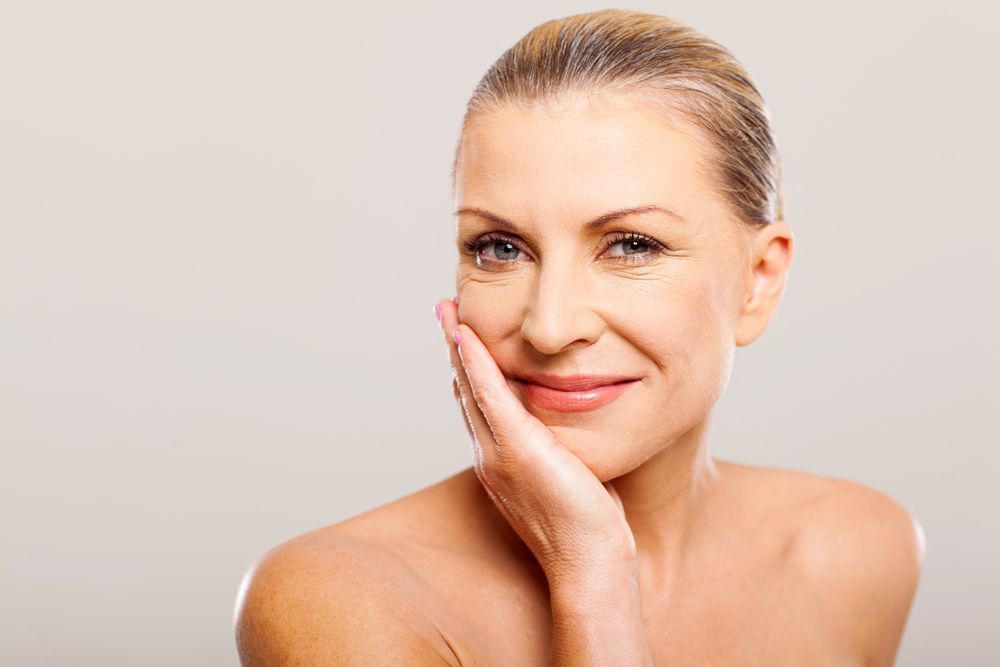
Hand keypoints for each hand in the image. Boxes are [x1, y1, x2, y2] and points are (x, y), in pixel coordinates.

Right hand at [435, 297, 636, 578]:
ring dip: (457, 346)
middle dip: (455, 350)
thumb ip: (561, 452)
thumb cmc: (589, 528)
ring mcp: (498, 453)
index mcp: (499, 462)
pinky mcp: (517, 449)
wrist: (590, 561)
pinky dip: (475, 363)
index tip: (463, 339)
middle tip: (446, 312)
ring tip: (448, 311)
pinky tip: (466, 335)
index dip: (468, 370)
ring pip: (470, 387)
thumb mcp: (570, 479)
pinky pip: (489, 395)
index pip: (478, 405)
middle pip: (465, 390)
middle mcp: (489, 455)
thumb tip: (570, 436)